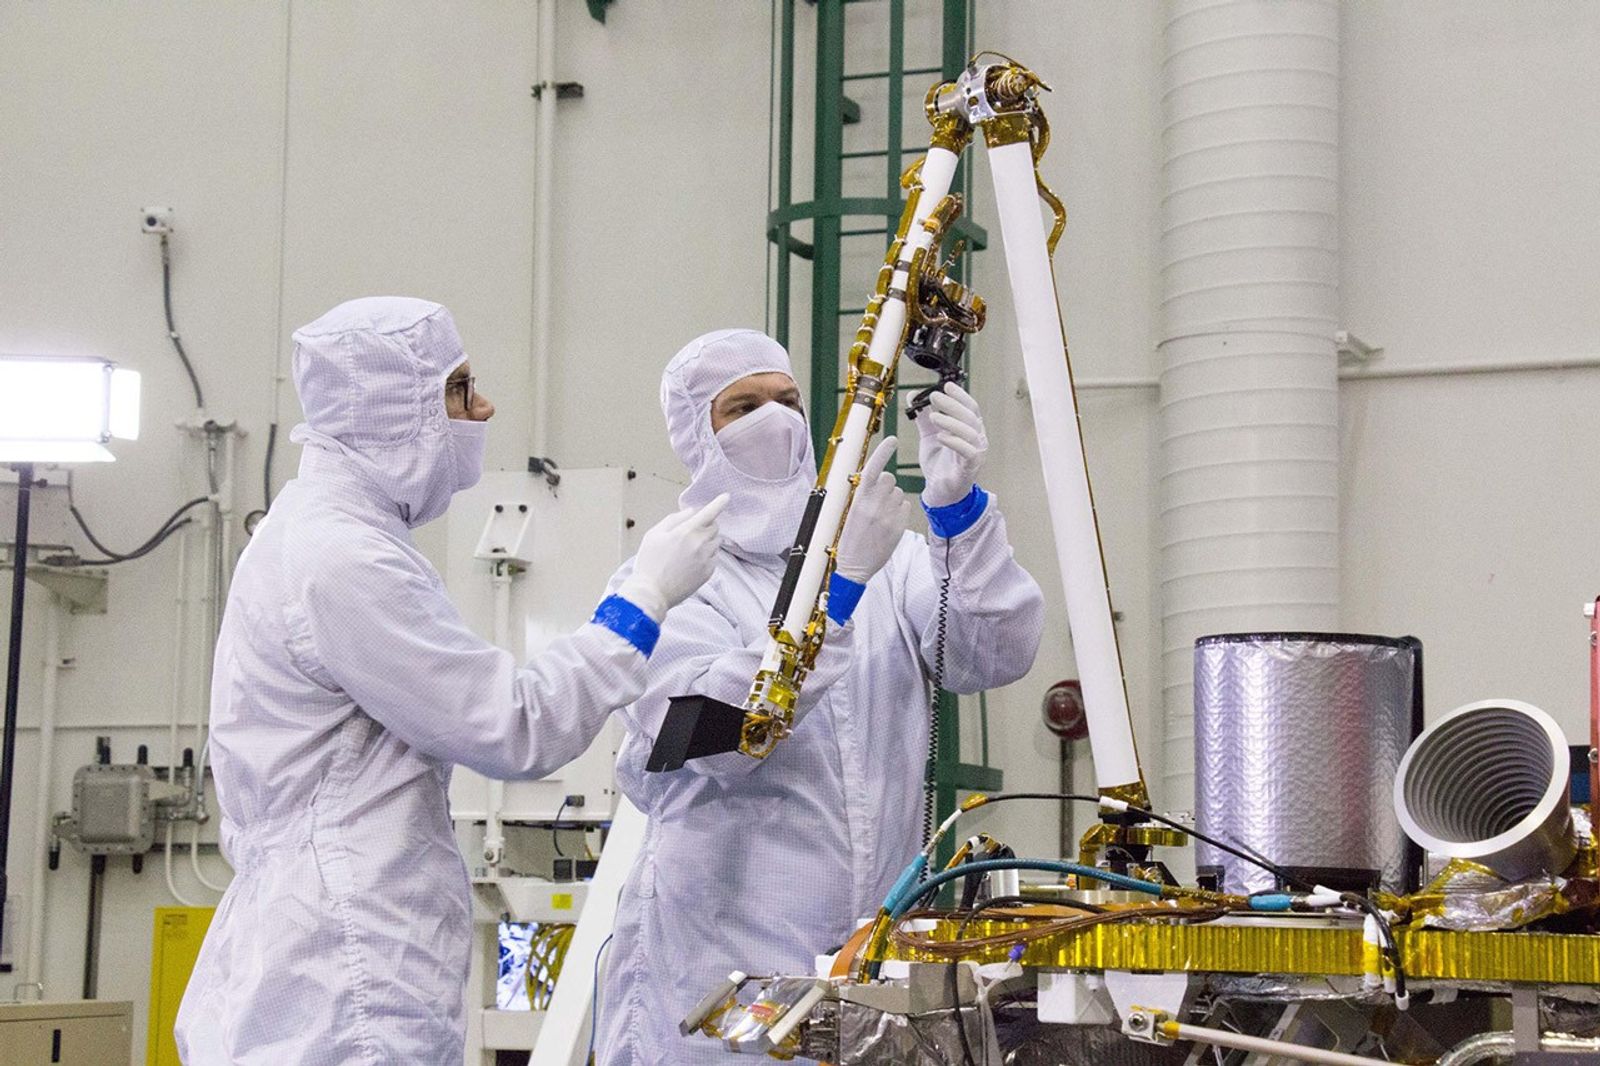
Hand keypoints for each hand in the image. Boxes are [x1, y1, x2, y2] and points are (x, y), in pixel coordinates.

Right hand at [617, 494, 728, 620]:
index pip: (708, 512)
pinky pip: (714, 557)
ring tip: (688, 551)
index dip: (719, 503)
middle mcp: (700, 544)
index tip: (726, 496)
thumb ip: (674, 519)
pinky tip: (691, 563)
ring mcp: (706, 559)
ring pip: (716, 542)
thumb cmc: (649, 562)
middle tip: (690, 534)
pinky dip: (707, 556)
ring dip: (707, 541)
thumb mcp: (654, 534)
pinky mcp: (708, 573)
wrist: (652, 592)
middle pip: (714, 527)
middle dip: (706, 526)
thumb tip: (691, 512)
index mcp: (686, 531)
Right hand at [835, 437, 910, 583]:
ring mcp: (888, 516)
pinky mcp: (898, 526)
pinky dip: (899, 511)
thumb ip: (864, 495)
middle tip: (877, 500)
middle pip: (889, 478)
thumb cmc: (849, 539)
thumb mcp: (849, 513)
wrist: (854, 566)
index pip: (873, 469)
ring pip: (898, 493)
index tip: (892, 440)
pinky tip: (888, 523)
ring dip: (892, 499)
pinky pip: (905, 506)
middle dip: (885, 484)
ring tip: (880, 516)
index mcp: (858, 500)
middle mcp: (874, 506)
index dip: (883, 452)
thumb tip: (878, 478)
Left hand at [916, 382, 986, 507]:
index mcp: (970, 429)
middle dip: (952, 404)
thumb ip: (924, 418)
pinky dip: (955, 442)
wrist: (939, 492)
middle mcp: (977, 439)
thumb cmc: (939, 464)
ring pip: (970, 432)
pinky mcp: (970, 468)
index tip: (946, 385)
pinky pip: (968, 452)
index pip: (970, 407)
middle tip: (935, 397)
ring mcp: (976, 454)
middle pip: (971, 416)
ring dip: (952, 422)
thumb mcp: (929, 436)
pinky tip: (940, 436)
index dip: (960, 395)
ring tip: (933, 417)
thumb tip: (913, 396)